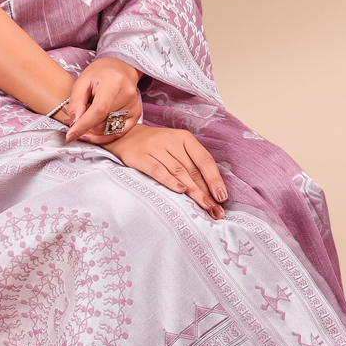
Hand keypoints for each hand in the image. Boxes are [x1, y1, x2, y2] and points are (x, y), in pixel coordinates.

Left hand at [61, 58, 141, 143]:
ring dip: (91, 130)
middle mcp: (128, 95)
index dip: (84, 125)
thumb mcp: (82, 81)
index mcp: (114, 82)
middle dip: (83, 126)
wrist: (120, 69)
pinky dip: (102, 135)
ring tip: (83, 117)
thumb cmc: (99, 74)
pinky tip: (92, 129)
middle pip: (102, 122)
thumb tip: (73, 123)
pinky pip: (116, 133)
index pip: (99, 110)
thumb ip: (76, 102)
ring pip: (106, 130)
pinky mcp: (136, 115)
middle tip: (72, 118)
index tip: (70, 136)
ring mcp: (134, 106)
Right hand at [105, 125, 227, 217]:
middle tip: (216, 211)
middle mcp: (171, 141)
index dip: (215, 179)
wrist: (123, 135)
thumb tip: (211, 192)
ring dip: (194, 192)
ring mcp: (155, 148)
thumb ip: (190, 165)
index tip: (222, 197)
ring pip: (179, 172)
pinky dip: (169, 181)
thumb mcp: (175, 149)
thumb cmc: (155, 147)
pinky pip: (157, 170)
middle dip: (206, 192)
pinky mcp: (139, 156)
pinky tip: (180, 191)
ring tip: (205, 207)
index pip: (204, 159)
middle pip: (193, 170)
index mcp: (184, 138)